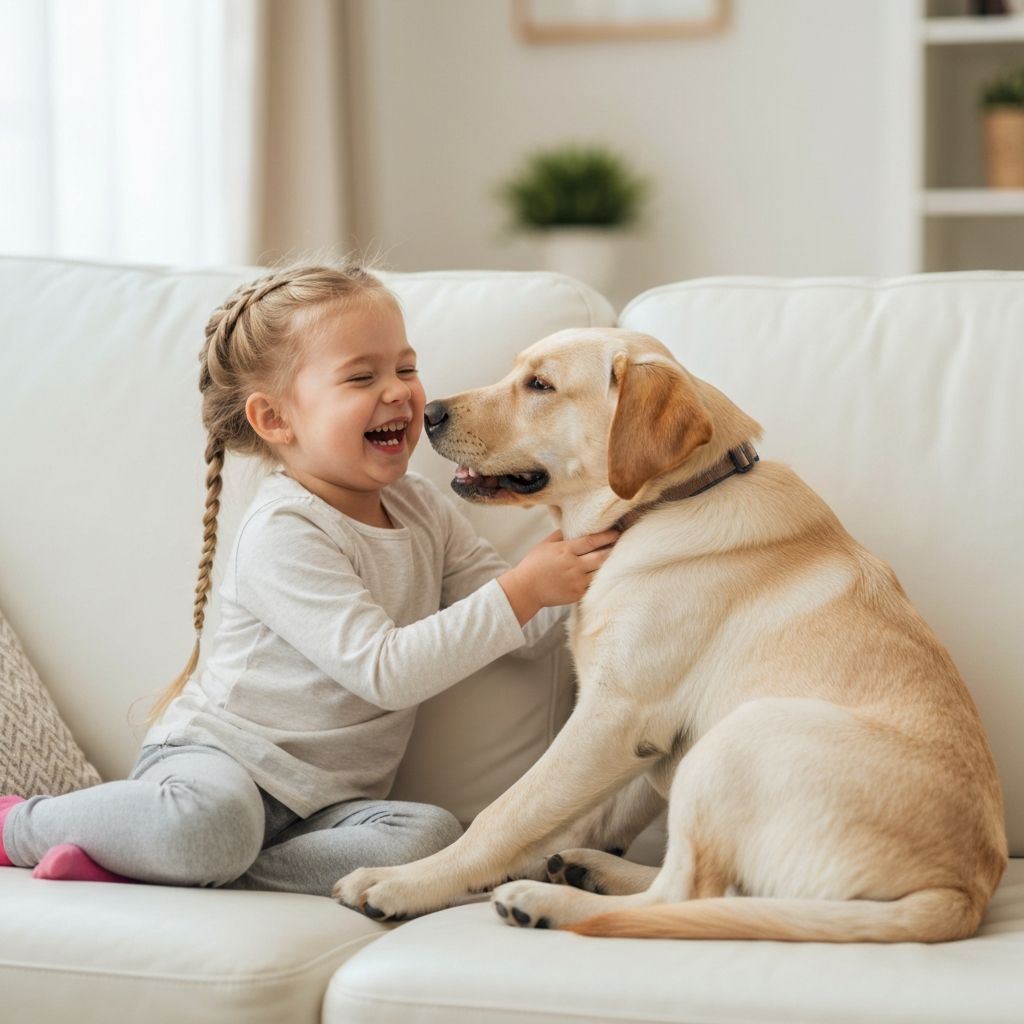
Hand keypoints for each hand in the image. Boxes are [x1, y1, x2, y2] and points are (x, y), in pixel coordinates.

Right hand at [498, 529, 618, 624]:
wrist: (526, 589)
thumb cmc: (533, 565)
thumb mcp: (544, 545)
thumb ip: (560, 535)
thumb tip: (573, 528)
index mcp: (566, 550)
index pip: (591, 541)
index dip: (606, 536)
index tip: (616, 533)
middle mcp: (574, 565)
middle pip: (601, 556)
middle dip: (613, 550)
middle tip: (622, 545)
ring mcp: (577, 581)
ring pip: (600, 572)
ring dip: (609, 566)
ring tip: (618, 560)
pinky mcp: (577, 594)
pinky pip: (594, 586)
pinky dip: (601, 580)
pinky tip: (607, 576)